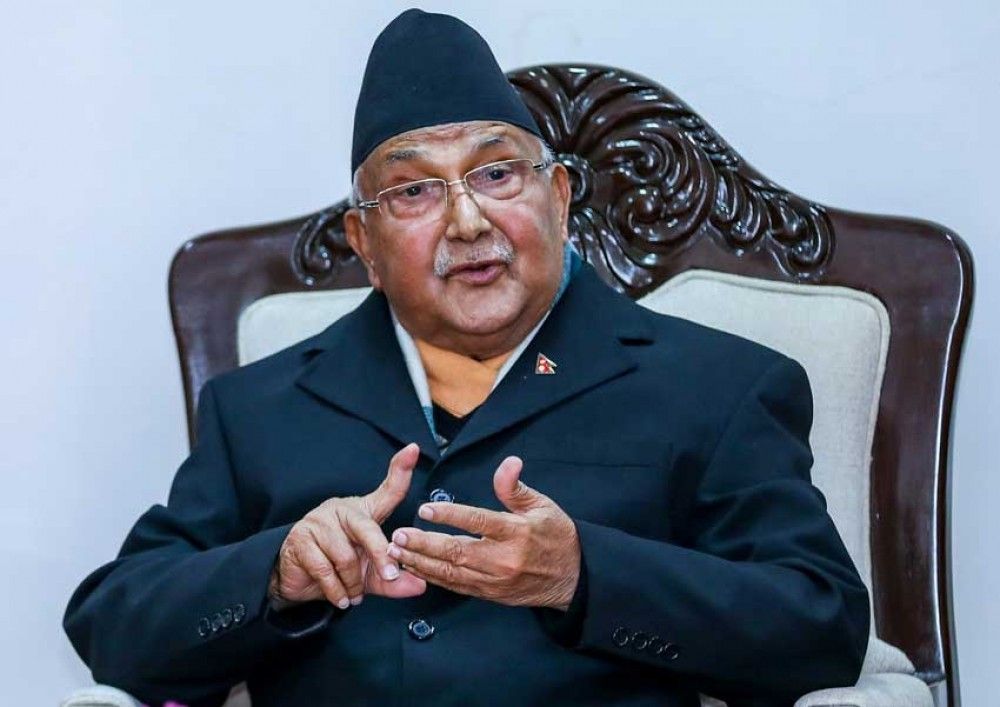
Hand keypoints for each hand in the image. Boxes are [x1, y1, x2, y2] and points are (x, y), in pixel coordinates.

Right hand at [270, 443, 426, 608]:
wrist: (298, 581)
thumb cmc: (339, 570)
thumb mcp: (371, 577)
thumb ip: (394, 581)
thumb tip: (420, 585)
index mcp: (363, 512)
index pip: (386, 490)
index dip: (400, 470)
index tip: (413, 450)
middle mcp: (342, 510)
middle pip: (367, 528)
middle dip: (381, 555)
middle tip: (390, 576)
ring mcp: (318, 521)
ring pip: (345, 555)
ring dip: (352, 582)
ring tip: (354, 594)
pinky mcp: (300, 539)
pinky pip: (324, 568)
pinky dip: (336, 589)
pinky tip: (340, 598)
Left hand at [386, 456, 580, 609]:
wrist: (572, 578)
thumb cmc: (557, 536)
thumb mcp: (542, 506)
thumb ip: (516, 488)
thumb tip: (509, 462)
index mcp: (517, 532)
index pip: (478, 522)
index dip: (450, 515)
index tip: (425, 509)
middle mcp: (503, 559)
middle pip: (457, 551)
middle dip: (424, 544)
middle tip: (399, 535)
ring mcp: (495, 580)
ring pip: (452, 572)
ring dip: (422, 562)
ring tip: (398, 551)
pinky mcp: (490, 593)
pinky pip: (457, 586)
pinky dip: (434, 577)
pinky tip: (415, 568)